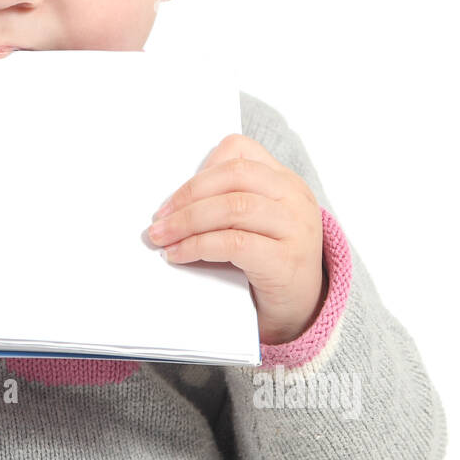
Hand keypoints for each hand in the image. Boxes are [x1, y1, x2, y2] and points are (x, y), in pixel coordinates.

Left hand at [145, 133, 326, 345]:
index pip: (241, 150)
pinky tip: (179, 255)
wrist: (301, 309)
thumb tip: (171, 204)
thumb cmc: (266, 262)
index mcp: (284, 180)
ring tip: (162, 237)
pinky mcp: (286, 261)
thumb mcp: (253, 223)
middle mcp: (294, 197)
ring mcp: (296, 228)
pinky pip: (236, 243)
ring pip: (234, 207)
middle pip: (234, 175)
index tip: (174, 195)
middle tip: (159, 218)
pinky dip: (199, 246)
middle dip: (188, 195)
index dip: (203, 169)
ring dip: (188, 221)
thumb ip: (226, 203)